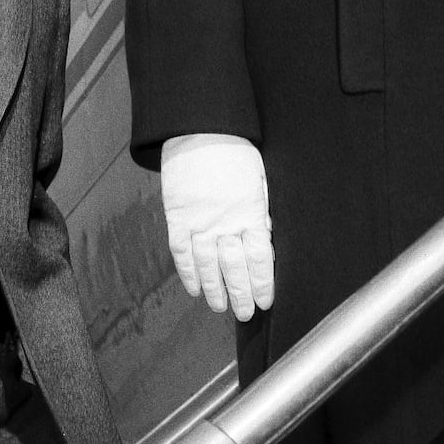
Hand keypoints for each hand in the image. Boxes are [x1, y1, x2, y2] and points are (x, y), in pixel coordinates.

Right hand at [160, 134, 274, 320]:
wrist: (199, 130)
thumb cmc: (235, 150)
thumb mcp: (260, 177)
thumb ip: (262, 209)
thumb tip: (266, 238)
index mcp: (251, 212)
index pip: (260, 258)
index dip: (262, 283)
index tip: (265, 300)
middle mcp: (225, 223)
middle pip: (234, 269)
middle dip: (240, 295)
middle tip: (245, 313)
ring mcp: (199, 223)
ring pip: (207, 267)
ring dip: (214, 291)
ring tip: (220, 307)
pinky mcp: (177, 218)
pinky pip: (182, 254)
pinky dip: (187, 274)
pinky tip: (194, 288)